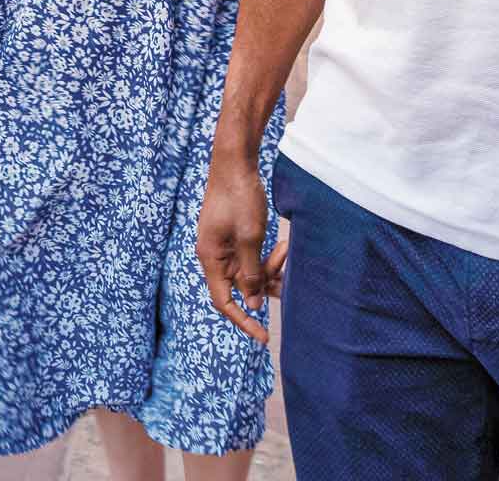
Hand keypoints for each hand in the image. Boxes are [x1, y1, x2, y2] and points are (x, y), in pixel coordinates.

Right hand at [194, 141, 286, 344]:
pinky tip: (283, 244)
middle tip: (287, 274)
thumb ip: (252, 273)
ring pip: (250, 271)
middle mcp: (214, 255)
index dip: (243, 321)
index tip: (264, 337)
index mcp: (211, 258)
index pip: (224, 301)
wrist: (235, 161)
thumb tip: (253, 304)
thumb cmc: (239, 197)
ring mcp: (224, 245)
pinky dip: (267, 256)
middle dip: (266, 284)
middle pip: (241, 286)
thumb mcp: (250, 238)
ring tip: (286, 249)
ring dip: (270, 268)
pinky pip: (251, 257)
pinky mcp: (234, 235)